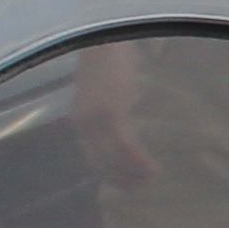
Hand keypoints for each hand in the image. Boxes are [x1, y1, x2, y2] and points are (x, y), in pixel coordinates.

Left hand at [74, 39, 159, 189]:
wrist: (104, 40)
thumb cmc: (106, 61)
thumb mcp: (98, 91)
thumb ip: (102, 109)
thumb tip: (119, 125)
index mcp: (78, 120)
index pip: (91, 157)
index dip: (107, 174)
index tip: (125, 182)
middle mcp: (83, 124)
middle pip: (101, 163)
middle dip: (120, 179)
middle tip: (140, 187)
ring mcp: (96, 119)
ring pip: (114, 158)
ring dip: (133, 173)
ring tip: (150, 179)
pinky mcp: (112, 112)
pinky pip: (126, 145)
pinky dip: (138, 160)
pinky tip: (151, 167)